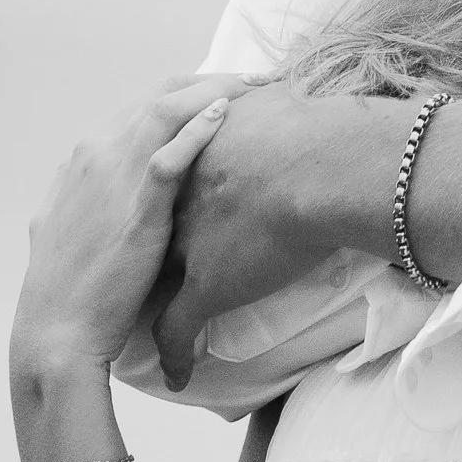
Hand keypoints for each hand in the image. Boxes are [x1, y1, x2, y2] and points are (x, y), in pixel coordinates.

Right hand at [12, 80, 241, 377]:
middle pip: (159, 95)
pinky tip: (224, 113)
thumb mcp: (76, 228)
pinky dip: (196, 129)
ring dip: (213, 89)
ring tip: (255, 84)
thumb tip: (120, 193)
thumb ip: (97, 199)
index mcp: (83, 158)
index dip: (186, 92)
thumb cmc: (74, 291)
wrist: (57, 335)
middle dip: (208, 80)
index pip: (143, 105)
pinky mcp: (135, 209)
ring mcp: (111, 176)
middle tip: (253, 80)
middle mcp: (94, 154)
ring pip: (165, 110)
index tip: (224, 90)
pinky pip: (168, 155)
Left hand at [149, 79, 371, 390]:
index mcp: (188, 160)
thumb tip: (278, 87)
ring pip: (151, 281)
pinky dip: (176, 354)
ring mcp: (184, 246)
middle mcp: (177, 202)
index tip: (158, 215)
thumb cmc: (311, 133)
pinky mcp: (205, 287)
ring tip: (144, 313)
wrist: (324, 165)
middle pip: (143, 231)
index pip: (157, 185)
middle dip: (138, 248)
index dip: (156, 202)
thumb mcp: (274, 103)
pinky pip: (178, 331)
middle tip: (138, 267)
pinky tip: (176, 374)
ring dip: (147, 299)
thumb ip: (263, 102)